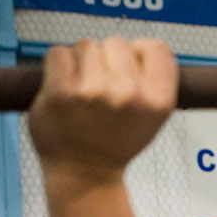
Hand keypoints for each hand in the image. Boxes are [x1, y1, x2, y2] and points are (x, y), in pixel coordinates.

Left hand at [27, 36, 178, 183]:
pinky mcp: (61, 91)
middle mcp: (130, 94)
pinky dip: (58, 66)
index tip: (129, 72)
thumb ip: (152, 82)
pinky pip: (58, 53)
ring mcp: (94, 92)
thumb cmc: (117, 141)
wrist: (85, 174)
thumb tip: (138, 47)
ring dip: (81, 63)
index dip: (140, 55)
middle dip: (107, 59)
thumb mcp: (154, 118)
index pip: (156, 48)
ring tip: (82, 92)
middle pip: (117, 42)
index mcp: (158, 100)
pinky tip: (63, 88)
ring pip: (86, 45)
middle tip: (101, 89)